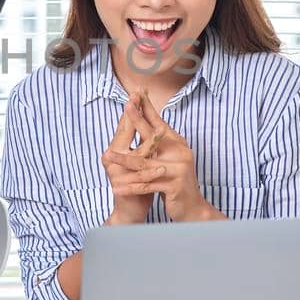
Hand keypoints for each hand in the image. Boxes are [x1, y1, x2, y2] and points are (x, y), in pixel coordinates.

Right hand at [100, 93, 157, 224]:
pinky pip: (140, 177)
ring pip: (134, 154)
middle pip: (125, 131)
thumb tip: (151, 120)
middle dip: (134, 113)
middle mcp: (111, 156)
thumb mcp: (140, 158)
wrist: (128, 210)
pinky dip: (152, 172)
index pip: (126, 123)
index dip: (134, 107)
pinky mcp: (122, 186)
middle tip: (139, 96)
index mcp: (116, 147)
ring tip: (159, 129)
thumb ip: (142, 142)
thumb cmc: (137, 182)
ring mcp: (115, 171)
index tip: (140, 90)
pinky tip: (163, 166)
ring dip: (146, 141)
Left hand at [102, 93, 219, 222]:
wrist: (192, 206)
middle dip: (138, 119)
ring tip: (108, 155)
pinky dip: (131, 188)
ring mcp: (178, 169)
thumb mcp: (168, 158)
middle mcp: (180, 152)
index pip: (159, 122)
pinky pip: (147, 186)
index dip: (147, 107)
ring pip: (145, 163)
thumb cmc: (175, 181)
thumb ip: (158, 143)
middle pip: (153, 134)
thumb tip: (145, 122)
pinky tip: (117, 188)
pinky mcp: (174, 185)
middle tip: (126, 105)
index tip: (136, 93)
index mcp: (176, 143)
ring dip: (124, 160)